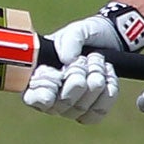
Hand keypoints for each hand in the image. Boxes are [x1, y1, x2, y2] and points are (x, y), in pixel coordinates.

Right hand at [22, 0, 143, 122]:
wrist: (109, 41)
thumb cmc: (83, 38)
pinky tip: (106, 73)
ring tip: (96, 60)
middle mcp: (52, 100)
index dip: (45, 89)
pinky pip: (99, 111)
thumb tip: (68, 60)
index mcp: (38, 80)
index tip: (57, 74)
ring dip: (95, 78)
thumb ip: (69, 41)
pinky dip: (107, 89)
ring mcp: (71, 109)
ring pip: (82, 108)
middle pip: (63, 103)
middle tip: (83, 59)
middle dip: (77, 76)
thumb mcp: (75, 31)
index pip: (33, 97)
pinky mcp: (92, 112)